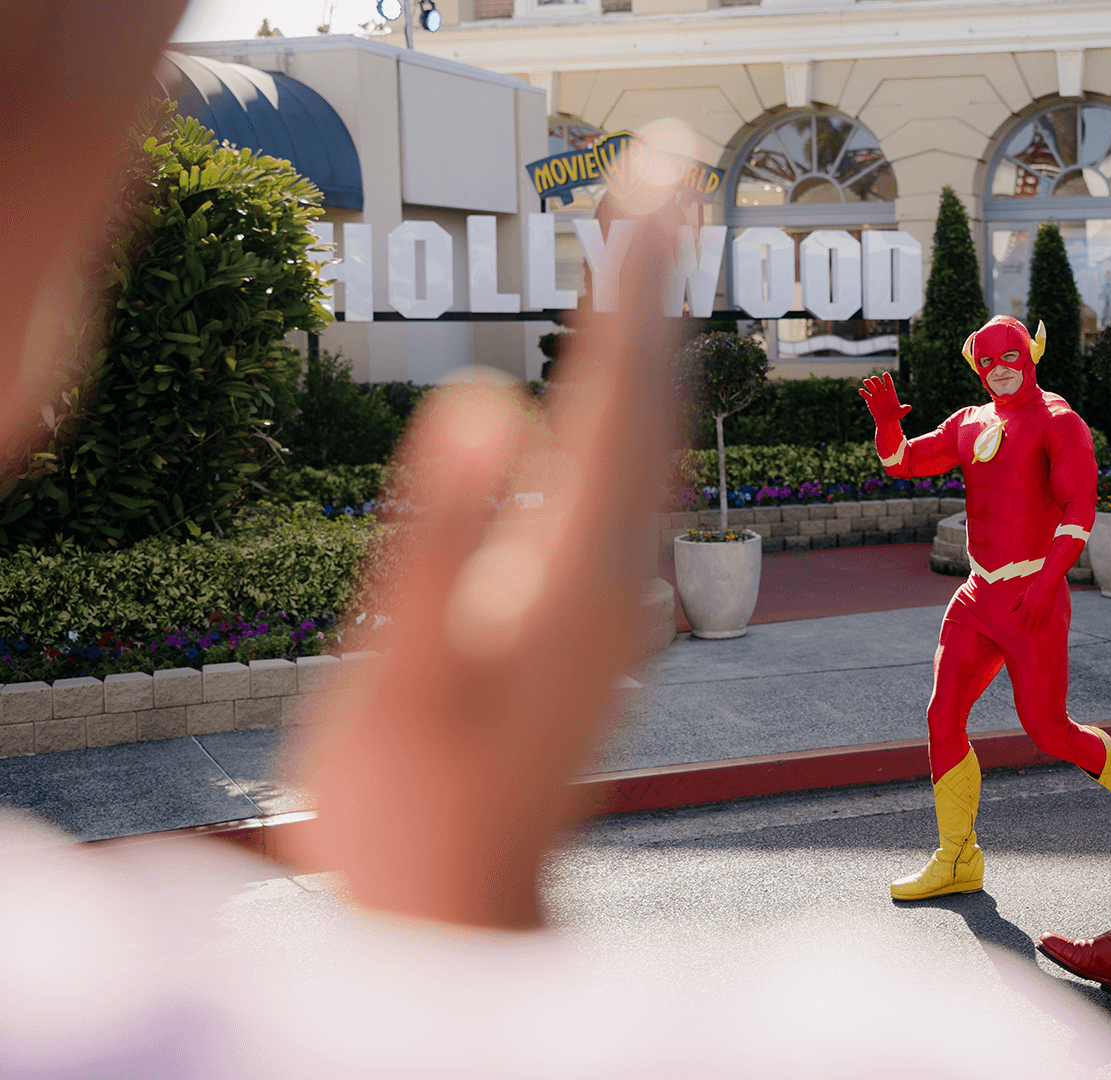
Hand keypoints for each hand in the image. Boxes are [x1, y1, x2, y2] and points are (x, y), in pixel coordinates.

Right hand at [281, 144, 689, 928]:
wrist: (455, 911)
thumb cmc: (409, 807)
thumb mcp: (405, 674)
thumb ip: (443, 536)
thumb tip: (491, 402)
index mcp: (570, 571)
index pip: (617, 394)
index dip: (634, 281)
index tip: (653, 183)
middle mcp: (618, 577)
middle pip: (651, 401)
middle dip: (656, 281)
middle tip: (666, 173)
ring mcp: (615, 603)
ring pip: (650, 442)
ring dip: (651, 340)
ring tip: (648, 250)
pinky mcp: (597, 625)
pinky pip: (630, 486)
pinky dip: (629, 412)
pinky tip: (614, 399)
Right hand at [859, 372, 911, 424]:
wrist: (886, 420)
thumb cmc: (895, 415)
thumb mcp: (900, 413)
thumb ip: (904, 409)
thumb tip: (909, 407)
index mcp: (891, 393)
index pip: (889, 384)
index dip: (887, 379)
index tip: (885, 374)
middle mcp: (883, 392)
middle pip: (879, 384)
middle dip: (876, 381)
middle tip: (873, 378)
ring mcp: (876, 396)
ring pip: (872, 388)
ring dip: (869, 384)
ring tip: (866, 381)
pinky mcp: (870, 400)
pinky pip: (866, 395)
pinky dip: (863, 393)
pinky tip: (861, 390)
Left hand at [1010, 577, 1058, 633]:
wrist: (1047, 583)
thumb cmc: (1033, 588)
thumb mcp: (1022, 595)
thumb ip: (1015, 605)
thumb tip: (1007, 612)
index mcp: (1026, 605)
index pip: (1021, 619)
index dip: (1019, 626)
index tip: (1018, 630)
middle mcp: (1033, 609)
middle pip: (1029, 624)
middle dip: (1026, 631)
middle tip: (1024, 634)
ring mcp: (1042, 611)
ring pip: (1037, 625)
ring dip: (1034, 630)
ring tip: (1032, 632)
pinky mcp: (1049, 611)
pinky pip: (1045, 622)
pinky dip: (1042, 626)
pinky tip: (1040, 627)